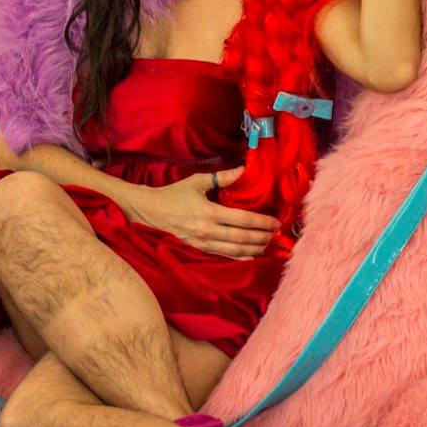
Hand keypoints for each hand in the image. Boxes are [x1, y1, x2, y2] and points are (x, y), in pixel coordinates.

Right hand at [124, 167, 277, 257]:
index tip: (275, 222)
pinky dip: (239, 257)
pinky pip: (223, 256)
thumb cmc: (174, 194)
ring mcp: (203, 243)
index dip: (261, 222)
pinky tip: (251, 256)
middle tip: (276, 235)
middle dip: (261, 237)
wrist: (150, 211)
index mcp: (209, 212)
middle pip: (241, 238)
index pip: (242, 219)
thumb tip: (244, 169)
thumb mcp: (197, 181)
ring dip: (253, 249)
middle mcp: (207, 231)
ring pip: (234, 250)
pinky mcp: (198, 249)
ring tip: (267, 245)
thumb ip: (222, 177)